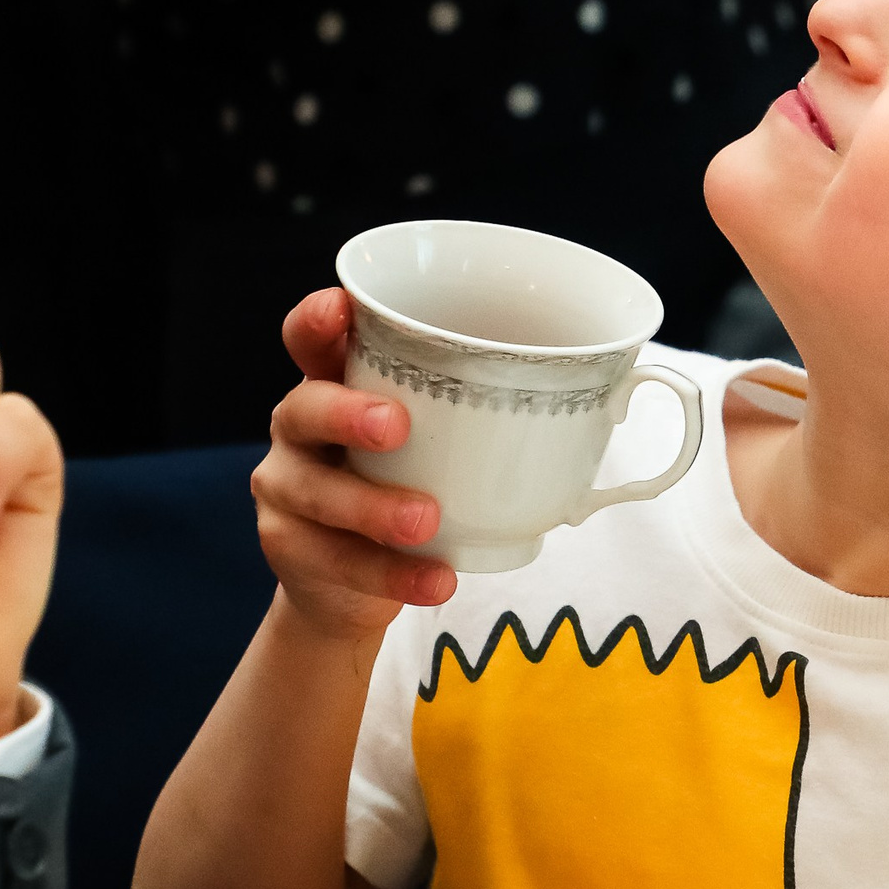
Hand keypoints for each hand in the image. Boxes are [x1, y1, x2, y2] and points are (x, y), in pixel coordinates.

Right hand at [252, 288, 455, 642]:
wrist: (348, 580)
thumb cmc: (403, 483)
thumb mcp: (432, 441)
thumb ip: (477, 414)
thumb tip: (602, 395)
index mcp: (333, 385)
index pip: (309, 339)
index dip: (318, 319)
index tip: (343, 308)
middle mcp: (298, 430)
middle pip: (303, 408)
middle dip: (348, 413)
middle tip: (397, 425)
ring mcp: (286, 489)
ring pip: (319, 493)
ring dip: (375, 506)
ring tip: (427, 519)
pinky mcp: (290, 549)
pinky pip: (341, 562)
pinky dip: (394, 575)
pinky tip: (437, 580)